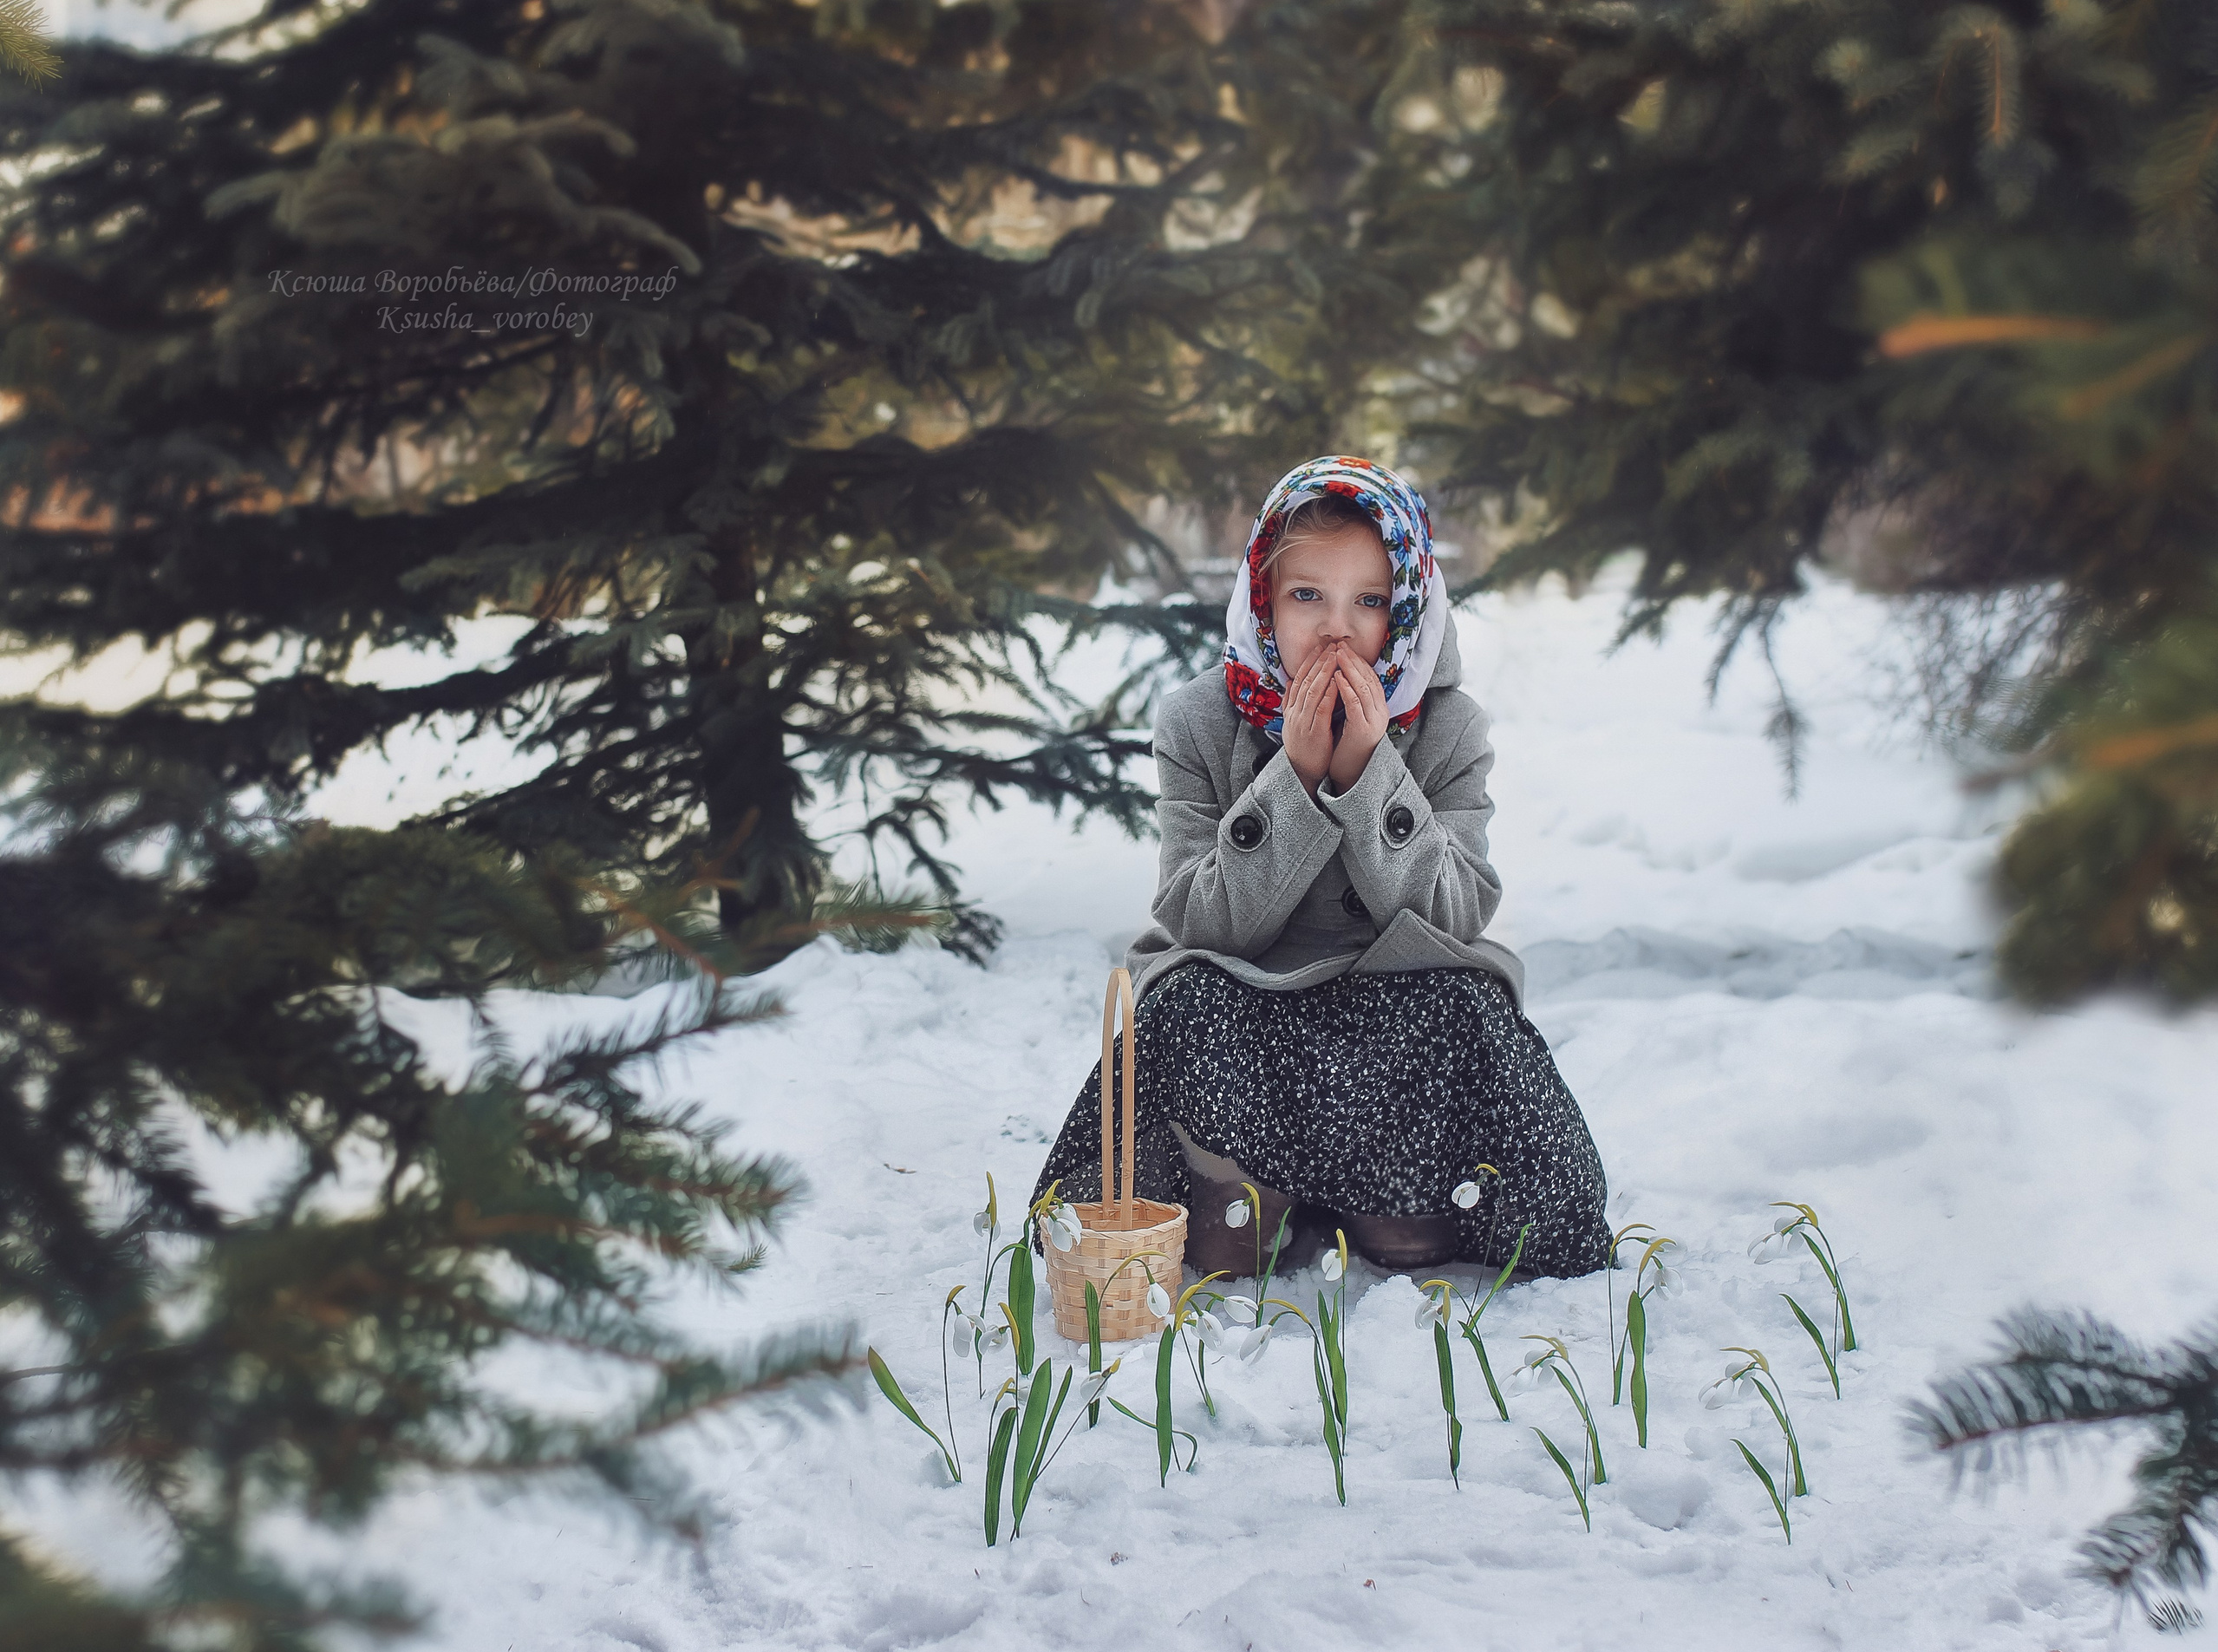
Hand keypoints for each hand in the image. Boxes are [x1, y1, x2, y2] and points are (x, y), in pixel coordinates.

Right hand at [1280, 647, 1337, 796]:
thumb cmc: (1302, 745)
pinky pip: (1321, 709)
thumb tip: (1290, 679)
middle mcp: (1295, 713)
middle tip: (1330, 645)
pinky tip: (1337, 681)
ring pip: (1313, 691)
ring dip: (1325, 672)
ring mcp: (1303, 722)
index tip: (1320, 647)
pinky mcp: (1314, 732)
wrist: (1301, 772)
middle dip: (1319, 661)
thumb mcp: (1293, 721)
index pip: (1300, 679)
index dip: (1310, 661)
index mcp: (1291, 709)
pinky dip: (1329, 694)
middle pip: (1306, 681)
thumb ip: (1291, 700)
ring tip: (1335, 656)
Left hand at [1325, 642, 1388, 794]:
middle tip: (1339, 645)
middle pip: (1369, 679)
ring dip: (1349, 669)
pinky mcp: (1363, 729)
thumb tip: (1342, 678)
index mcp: (1377, 708)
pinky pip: (1355, 704)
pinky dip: (1346, 688)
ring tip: (1337, 655)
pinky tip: (1336, 677)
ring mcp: (1374, 720)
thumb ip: (1351, 700)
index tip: (1344, 648)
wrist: (1351, 772)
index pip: (1370, 678)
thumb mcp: (1352, 718)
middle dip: (1353, 660)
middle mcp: (1380, 711)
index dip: (1357, 661)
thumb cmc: (1348, 745)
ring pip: (1363, 688)